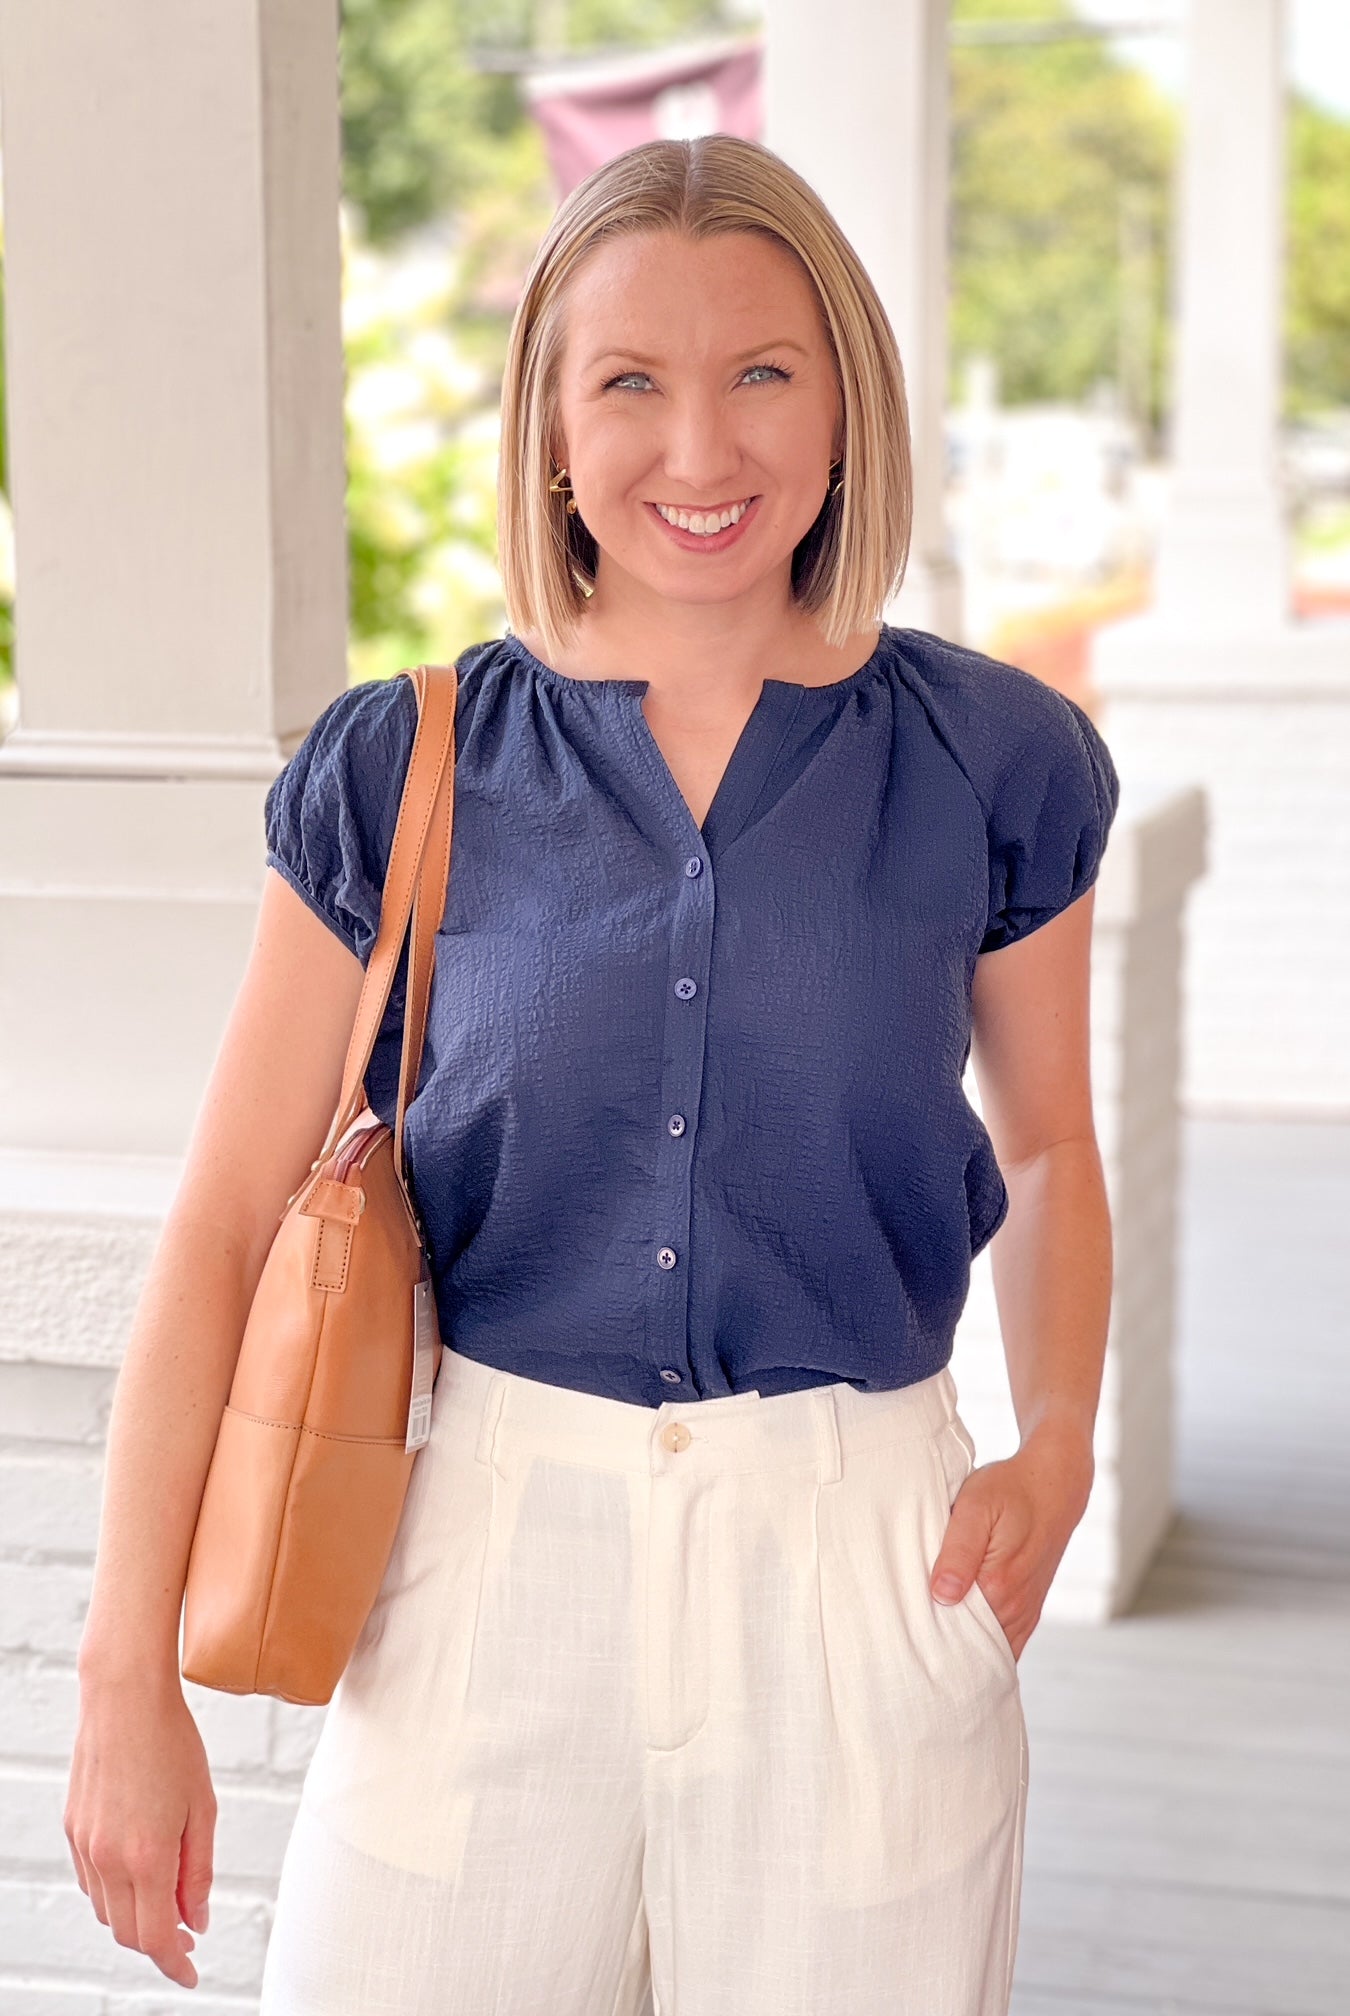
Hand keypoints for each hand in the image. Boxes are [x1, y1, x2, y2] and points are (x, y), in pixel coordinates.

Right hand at [65, 1666, 215, 1990]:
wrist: (125, 1698)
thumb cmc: (172, 1744)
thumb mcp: (202, 1809)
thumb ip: (199, 1871)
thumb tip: (197, 1919)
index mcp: (146, 1857)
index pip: (157, 1938)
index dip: (175, 1963)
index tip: (192, 1972)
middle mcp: (108, 1859)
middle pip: (129, 1932)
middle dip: (159, 1943)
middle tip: (188, 1935)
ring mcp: (85, 1845)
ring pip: (107, 1910)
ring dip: (136, 1918)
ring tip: (169, 1901)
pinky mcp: (74, 1829)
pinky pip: (92, 1882)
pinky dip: (116, 1892)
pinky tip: (139, 1873)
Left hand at [929, 1418, 1094, 1660]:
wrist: (1054, 1484)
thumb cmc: (1009, 1490)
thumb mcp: (975, 1507)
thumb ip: (959, 1552)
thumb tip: (943, 1595)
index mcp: (998, 1586)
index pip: (955, 1633)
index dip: (927, 1637)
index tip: (904, 1639)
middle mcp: (1014, 1607)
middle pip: (971, 1646)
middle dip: (943, 1649)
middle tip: (911, 1647)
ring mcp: (1025, 1612)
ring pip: (989, 1649)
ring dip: (964, 1649)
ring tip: (931, 1646)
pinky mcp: (1029, 1609)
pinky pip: (1006, 1643)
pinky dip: (985, 1646)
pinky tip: (963, 1640)